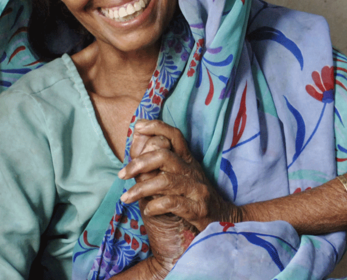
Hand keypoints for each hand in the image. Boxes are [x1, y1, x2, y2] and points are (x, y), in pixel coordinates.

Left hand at [127, 130, 193, 277]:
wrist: (224, 218)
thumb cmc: (196, 196)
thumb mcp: (182, 176)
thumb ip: (162, 165)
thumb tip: (136, 153)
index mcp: (188, 160)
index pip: (174, 135)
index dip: (156, 127)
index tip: (137, 127)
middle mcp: (192, 170)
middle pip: (164, 156)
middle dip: (139, 163)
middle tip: (121, 174)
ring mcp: (196, 189)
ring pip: (165, 181)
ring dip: (141, 189)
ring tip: (126, 198)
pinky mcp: (198, 209)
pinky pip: (172, 203)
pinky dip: (155, 206)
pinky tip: (147, 210)